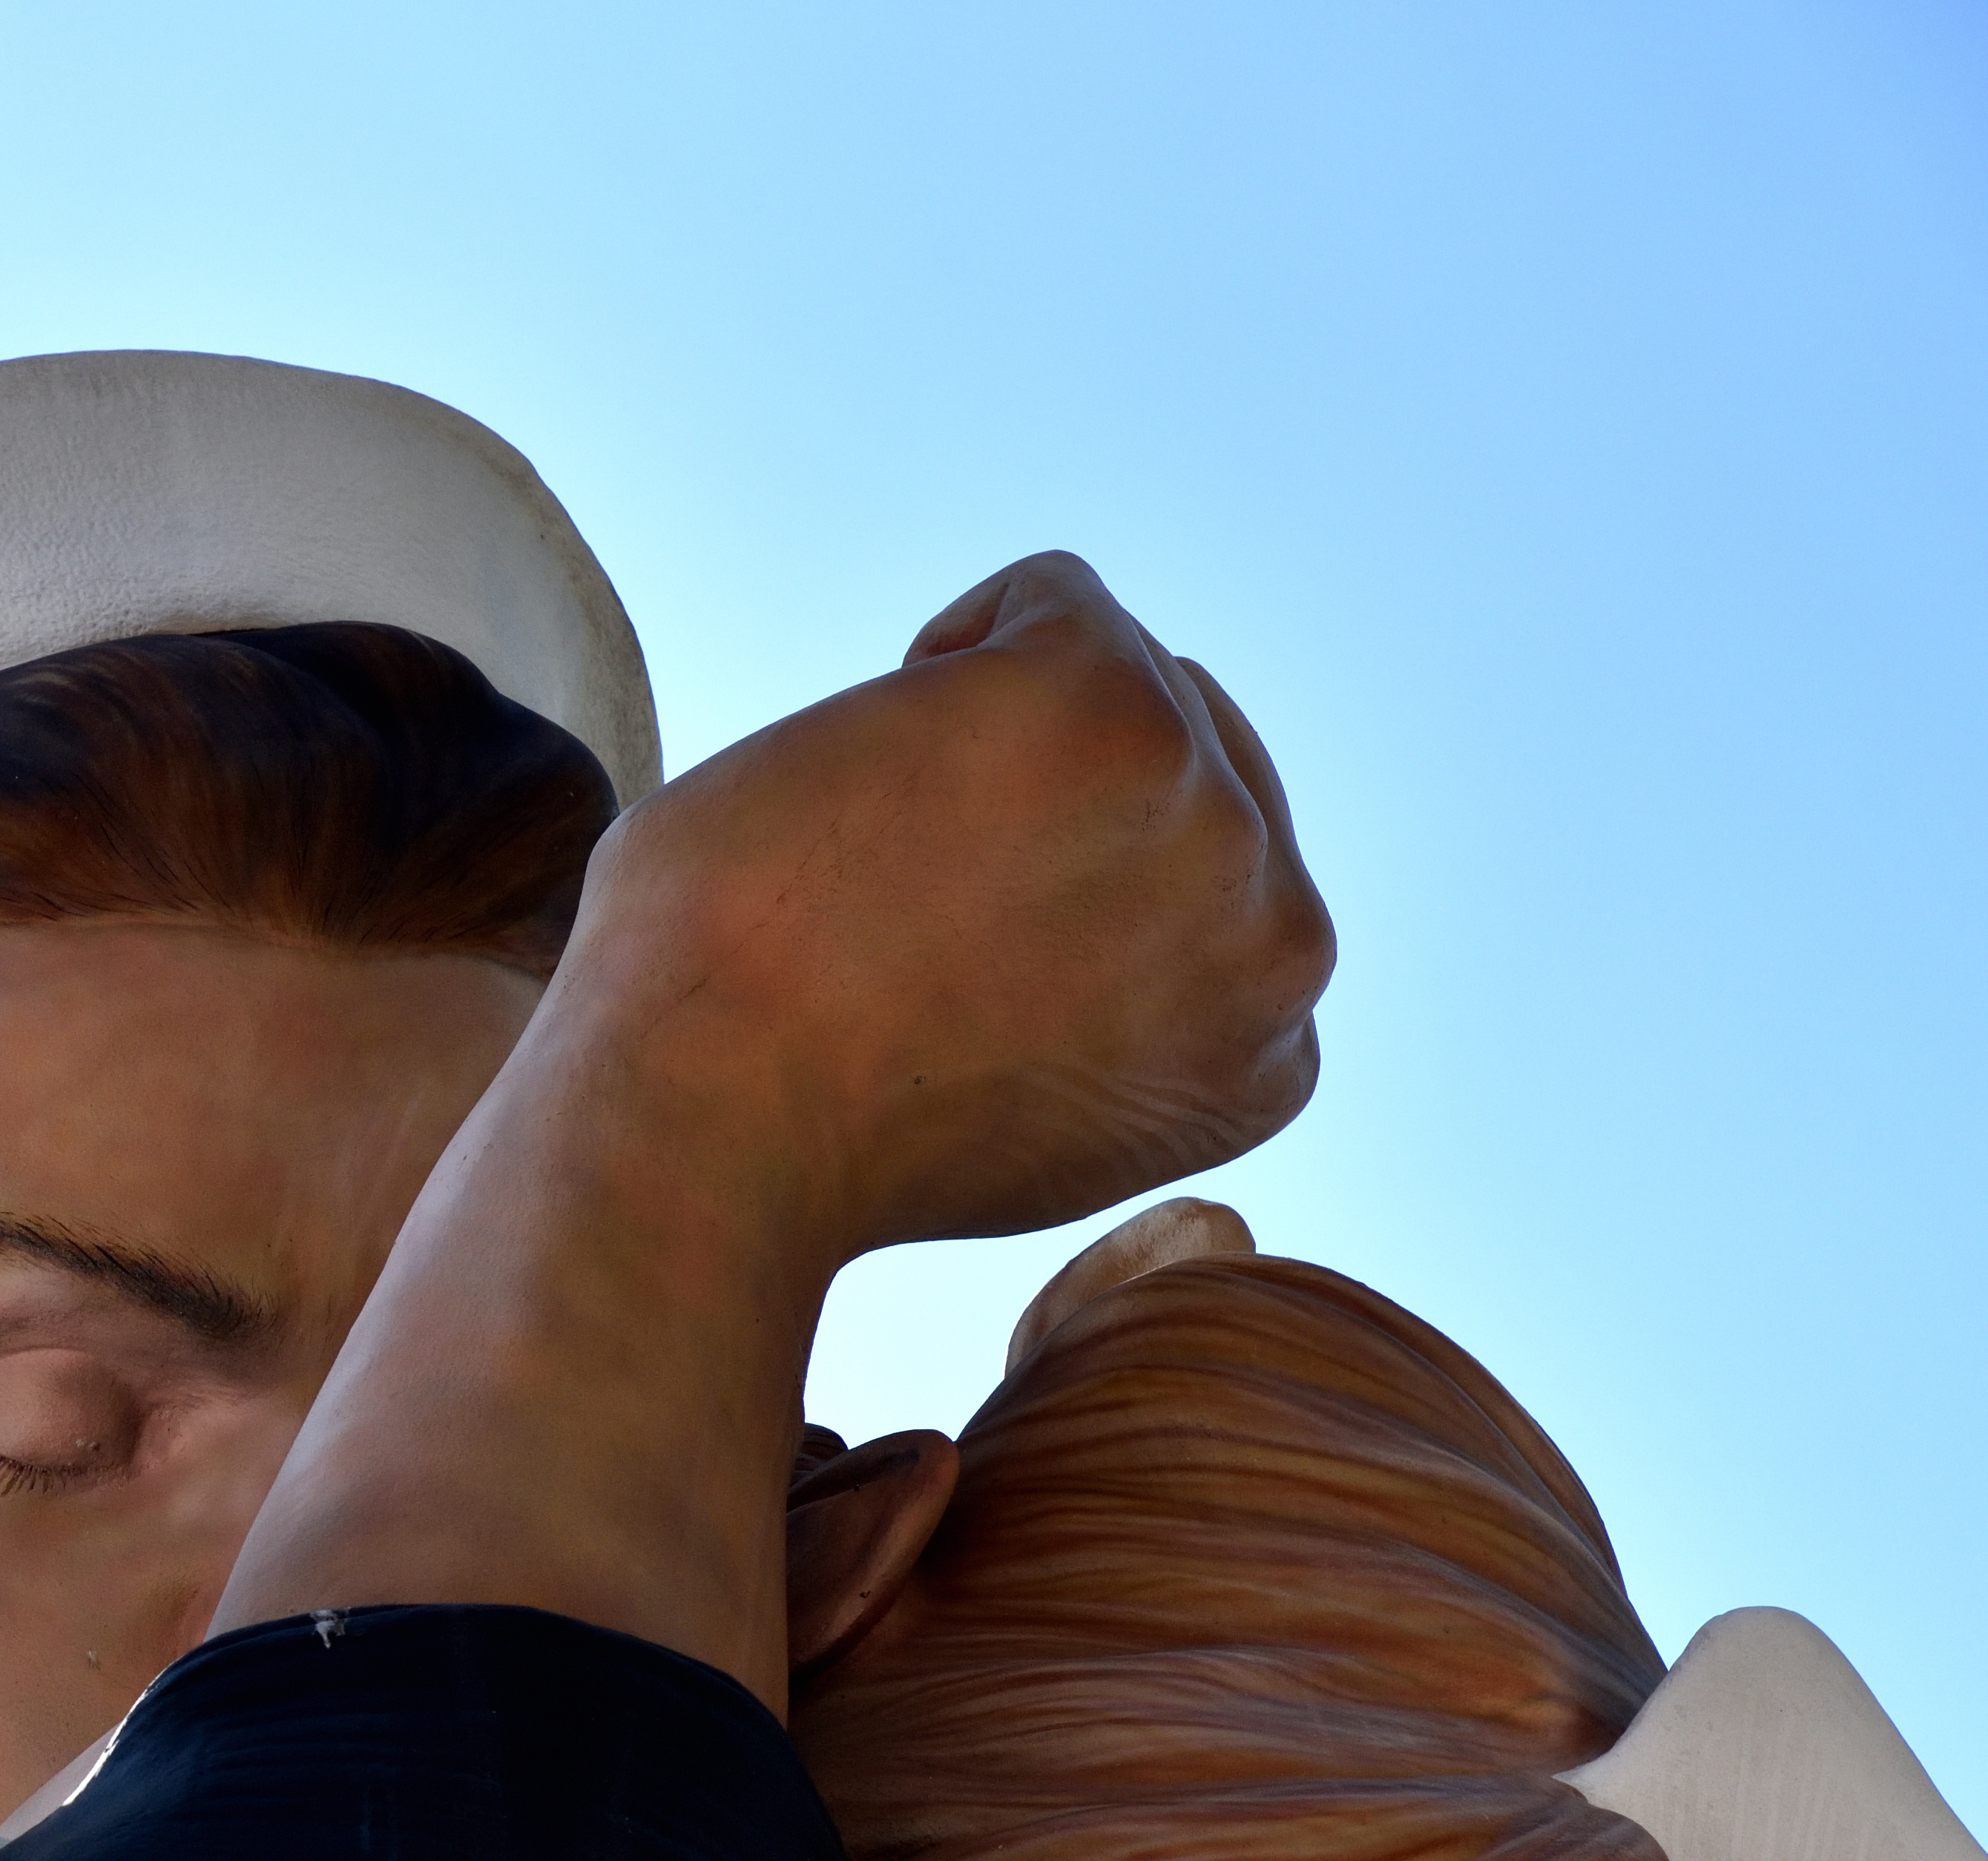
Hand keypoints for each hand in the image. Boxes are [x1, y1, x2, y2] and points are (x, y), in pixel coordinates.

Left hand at [565, 549, 1329, 1259]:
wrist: (709, 1129)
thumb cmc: (797, 1134)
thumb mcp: (1026, 1102)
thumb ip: (1112, 1017)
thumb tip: (1095, 900)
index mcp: (1268, 1055)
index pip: (1212, 898)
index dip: (1069, 902)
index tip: (956, 969)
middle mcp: (1279, 939)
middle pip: (1182, 779)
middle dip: (1043, 812)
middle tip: (895, 910)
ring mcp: (1210, 814)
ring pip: (1122, 685)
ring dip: (991, 736)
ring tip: (877, 852)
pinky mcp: (1110, 703)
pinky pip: (1048, 599)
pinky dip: (949, 651)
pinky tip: (863, 763)